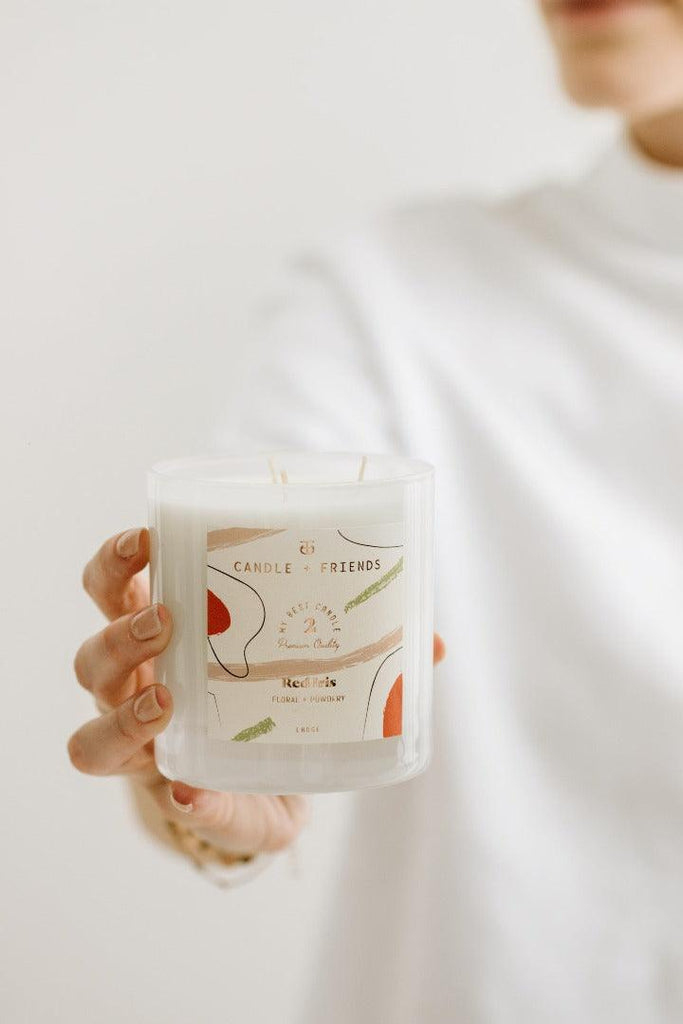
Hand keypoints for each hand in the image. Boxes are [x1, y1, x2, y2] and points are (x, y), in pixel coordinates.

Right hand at [68, 527, 446, 858]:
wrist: (263, 793)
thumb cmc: (274, 715)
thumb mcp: (313, 683)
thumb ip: (369, 665)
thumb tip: (434, 645)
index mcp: (169, 633)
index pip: (115, 584)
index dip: (117, 560)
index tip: (148, 536)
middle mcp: (136, 676)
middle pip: (92, 645)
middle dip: (121, 628)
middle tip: (167, 620)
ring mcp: (136, 728)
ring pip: (90, 712)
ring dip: (121, 704)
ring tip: (167, 702)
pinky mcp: (153, 778)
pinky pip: (129, 783)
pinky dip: (170, 790)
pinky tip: (190, 790)